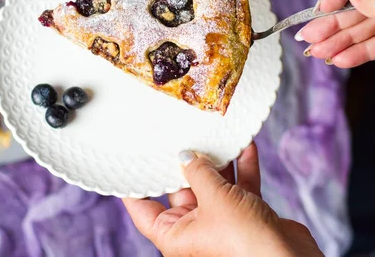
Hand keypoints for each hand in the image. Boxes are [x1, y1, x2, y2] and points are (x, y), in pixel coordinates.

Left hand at [122, 143, 321, 256]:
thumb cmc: (245, 241)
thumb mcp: (215, 199)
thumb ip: (198, 172)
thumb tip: (186, 155)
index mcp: (175, 235)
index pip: (144, 210)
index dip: (135, 188)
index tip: (130, 164)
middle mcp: (195, 229)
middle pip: (182, 189)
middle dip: (187, 162)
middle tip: (181, 134)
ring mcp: (221, 222)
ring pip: (213, 185)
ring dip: (219, 162)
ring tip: (216, 134)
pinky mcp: (245, 216)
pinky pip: (239, 187)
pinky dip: (242, 168)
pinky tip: (245, 146)